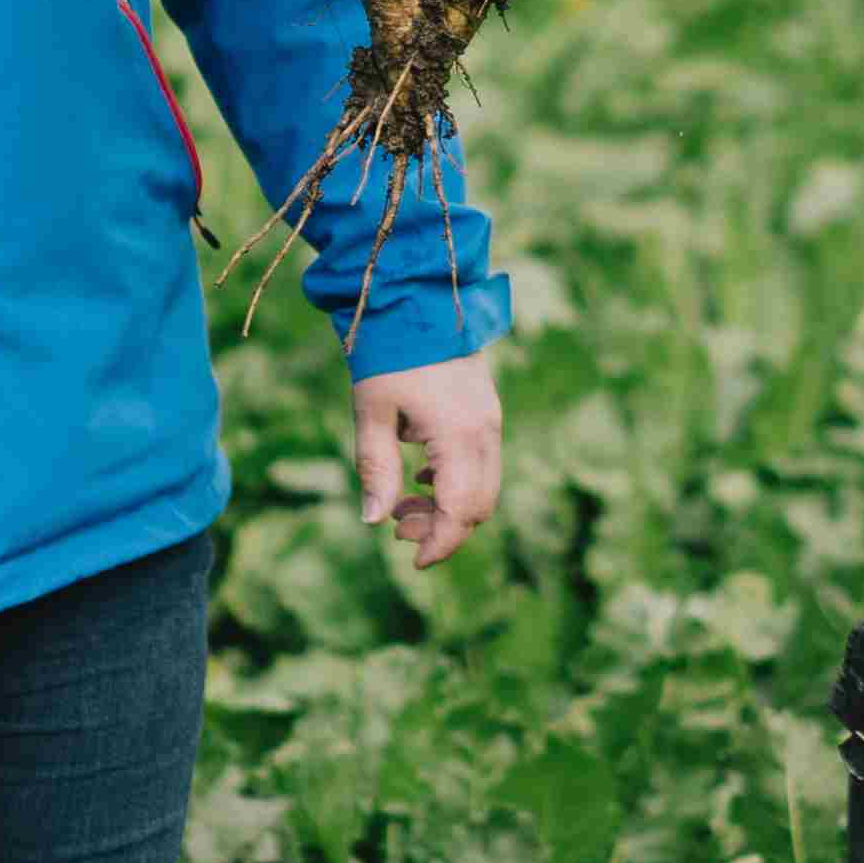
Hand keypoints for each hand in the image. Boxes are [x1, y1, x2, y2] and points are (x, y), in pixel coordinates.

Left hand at [352, 351, 505, 567]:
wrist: (418, 298)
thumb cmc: (389, 354)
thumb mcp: (372, 413)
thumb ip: (376, 469)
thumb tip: (373, 521)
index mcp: (459, 437)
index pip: (460, 512)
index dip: (439, 544)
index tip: (414, 564)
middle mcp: (485, 433)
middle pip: (478, 506)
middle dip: (442, 529)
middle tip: (398, 528)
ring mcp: (491, 421)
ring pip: (483, 487)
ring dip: (448, 506)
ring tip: (403, 504)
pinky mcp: (487, 412)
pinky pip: (482, 464)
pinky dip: (455, 482)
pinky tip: (420, 475)